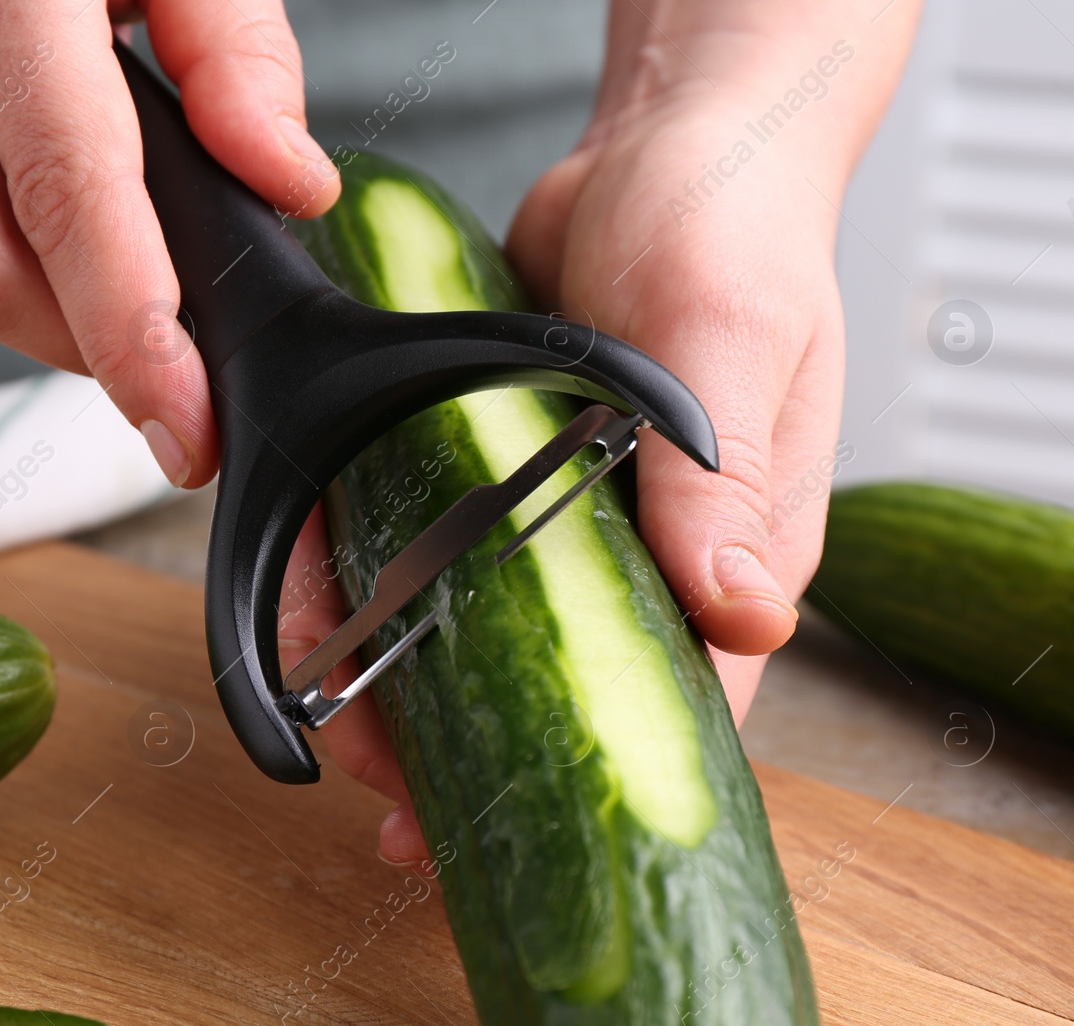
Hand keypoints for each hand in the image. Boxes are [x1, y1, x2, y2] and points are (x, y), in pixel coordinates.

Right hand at [0, 0, 337, 488]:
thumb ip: (236, 45)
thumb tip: (286, 185)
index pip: (67, 195)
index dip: (130, 333)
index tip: (182, 430)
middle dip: (89, 349)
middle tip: (174, 377)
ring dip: (50, 295)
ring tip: (119, 258)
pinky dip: (1, 230)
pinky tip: (31, 175)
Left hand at [298, 0, 920, 862]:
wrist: (667, 147)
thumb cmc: (735, 231)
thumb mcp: (735, 344)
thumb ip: (730, 480)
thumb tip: (743, 615)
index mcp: (730, 550)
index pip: (677, 702)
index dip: (591, 782)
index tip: (504, 832)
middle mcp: (651, 548)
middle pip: (564, 683)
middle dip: (475, 743)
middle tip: (388, 785)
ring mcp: (573, 511)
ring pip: (490, 626)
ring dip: (415, 676)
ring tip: (338, 720)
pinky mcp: (508, 462)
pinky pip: (440, 536)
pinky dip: (386, 573)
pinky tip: (330, 606)